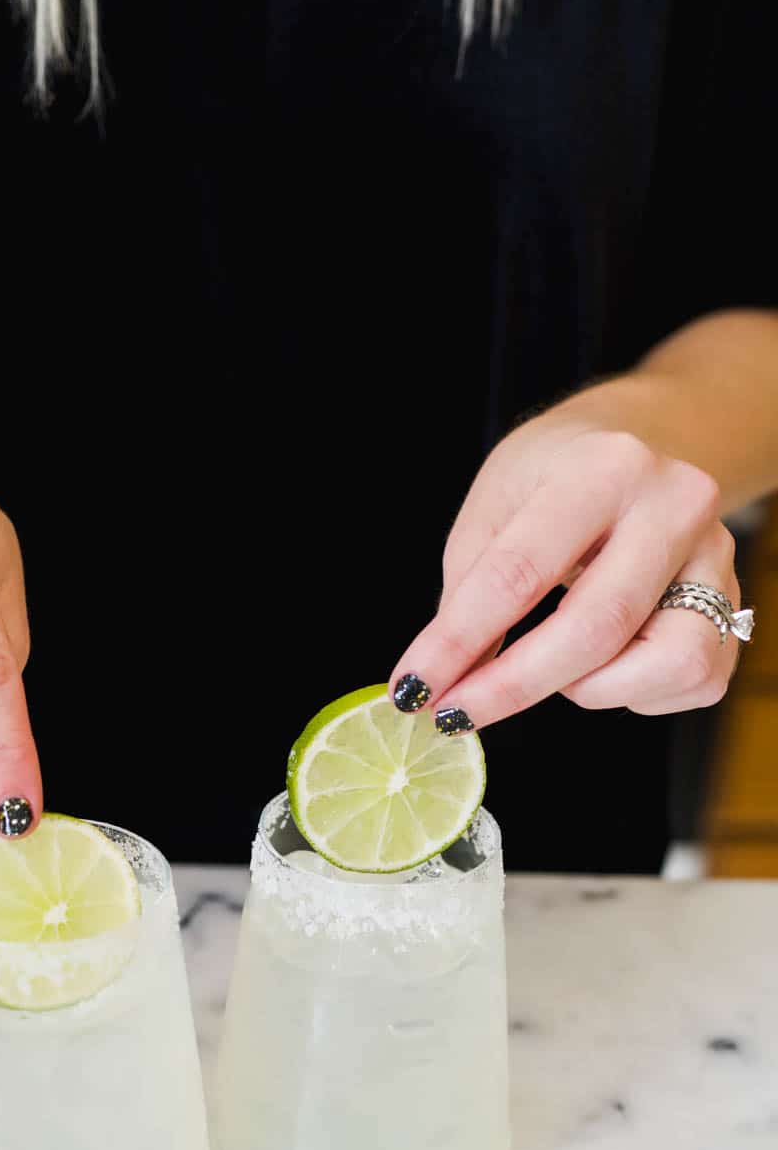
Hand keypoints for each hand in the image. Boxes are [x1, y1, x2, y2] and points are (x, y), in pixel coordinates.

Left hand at [390, 412, 740, 730]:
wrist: (649, 436)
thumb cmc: (558, 474)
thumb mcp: (495, 501)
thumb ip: (469, 589)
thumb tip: (444, 678)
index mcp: (602, 469)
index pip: (519, 573)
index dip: (457, 642)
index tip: (413, 688)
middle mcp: (673, 506)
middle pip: (595, 628)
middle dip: (512, 686)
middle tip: (454, 714)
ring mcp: (716, 556)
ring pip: (664, 664)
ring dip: (590, 687)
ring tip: (553, 664)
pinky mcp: (736, 602)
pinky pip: (692, 681)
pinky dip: (635, 691)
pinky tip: (606, 661)